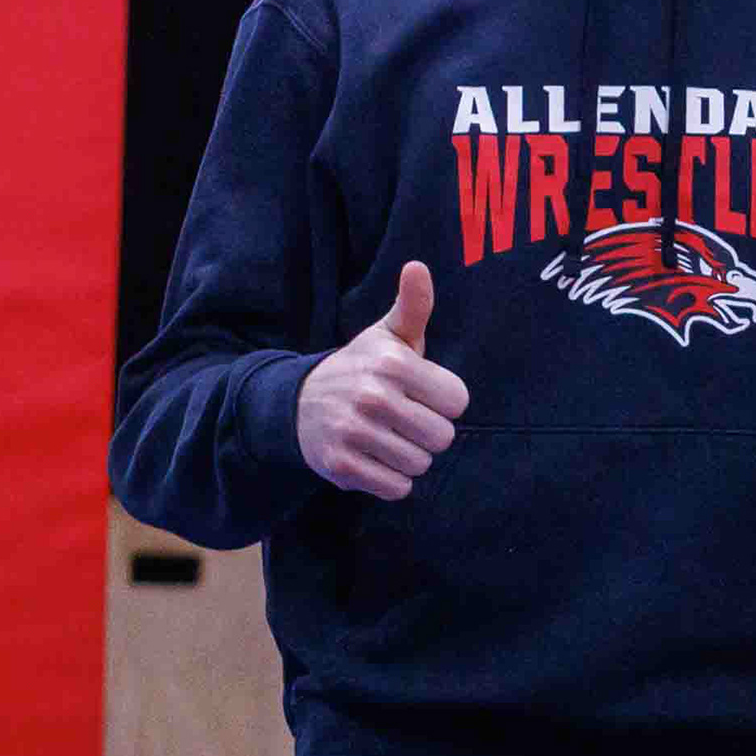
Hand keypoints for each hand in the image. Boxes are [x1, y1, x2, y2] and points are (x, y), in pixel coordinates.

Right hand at [295, 261, 466, 497]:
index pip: (458, 402)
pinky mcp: (341, 465)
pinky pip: (398, 488)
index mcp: (392, 363)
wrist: (298, 403)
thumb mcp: (387, 336)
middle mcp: (372, 396)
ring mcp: (354, 431)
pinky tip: (372, 457)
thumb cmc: (361, 369)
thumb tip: (418, 267)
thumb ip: (413, 306)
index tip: (419, 394)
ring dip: (408, 457)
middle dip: (427, 433)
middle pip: (443, 438)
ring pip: (420, 464)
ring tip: (384, 437)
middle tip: (401, 419)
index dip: (443, 402)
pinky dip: (390, 480)